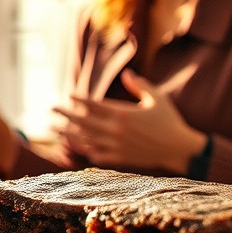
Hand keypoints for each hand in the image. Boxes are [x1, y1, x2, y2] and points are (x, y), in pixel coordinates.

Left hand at [52, 69, 203, 172]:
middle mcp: (116, 131)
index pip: (95, 105)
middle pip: (84, 122)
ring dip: (69, 134)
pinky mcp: (121, 159)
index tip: (69, 96)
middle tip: (52, 110)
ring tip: (55, 129)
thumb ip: (140, 85)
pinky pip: (97, 155)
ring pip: (86, 140)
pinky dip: (85, 150)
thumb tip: (126, 73)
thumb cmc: (170, 120)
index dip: (80, 100)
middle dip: (66, 115)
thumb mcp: (157, 98)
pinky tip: (76, 146)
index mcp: (124, 114)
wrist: (179, 148)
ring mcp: (117, 146)